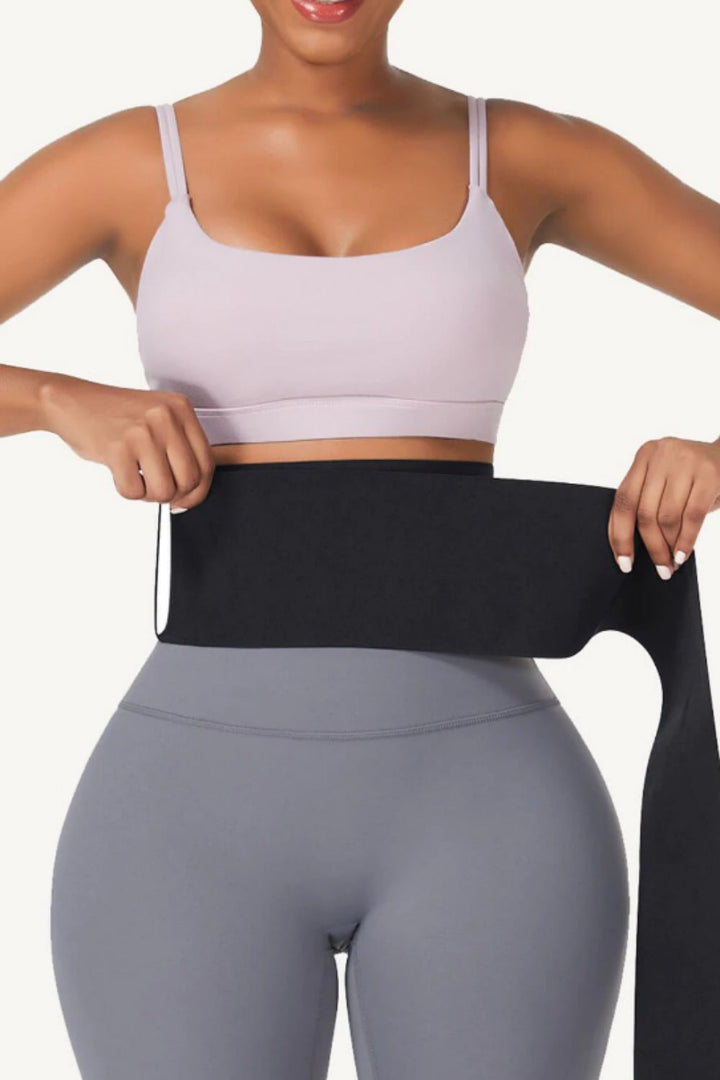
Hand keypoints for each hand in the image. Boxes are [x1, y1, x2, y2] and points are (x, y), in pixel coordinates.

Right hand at [40, 373, 214, 510]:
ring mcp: (142, 432)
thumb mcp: (157, 417)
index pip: (206, 463)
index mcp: (181, 408)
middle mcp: (166, 417)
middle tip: (155, 489)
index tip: (185, 500)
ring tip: (137, 478)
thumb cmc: (115, 416)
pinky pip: (134, 491)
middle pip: (189, 480)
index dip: (198, 490)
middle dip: (173, 494)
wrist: (70, 401)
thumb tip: (192, 494)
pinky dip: (126, 490)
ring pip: (164, 490)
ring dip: (149, 495)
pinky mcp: (118, 448)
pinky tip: (119, 473)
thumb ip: (179, 446)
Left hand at [608, 436, 719, 578]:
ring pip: (668, 517)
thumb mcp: (666, 481)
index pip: (623, 500)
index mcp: (644, 455)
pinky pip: (693, 516)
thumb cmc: (693, 477)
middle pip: (645, 512)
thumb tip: (631, 547)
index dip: (619, 534)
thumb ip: (647, 501)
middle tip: (658, 569)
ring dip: (669, 546)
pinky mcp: (710, 474)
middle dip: (651, 546)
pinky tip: (683, 554)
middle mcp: (662, 454)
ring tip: (672, 563)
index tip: (623, 561)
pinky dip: (686, 540)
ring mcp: (686, 462)